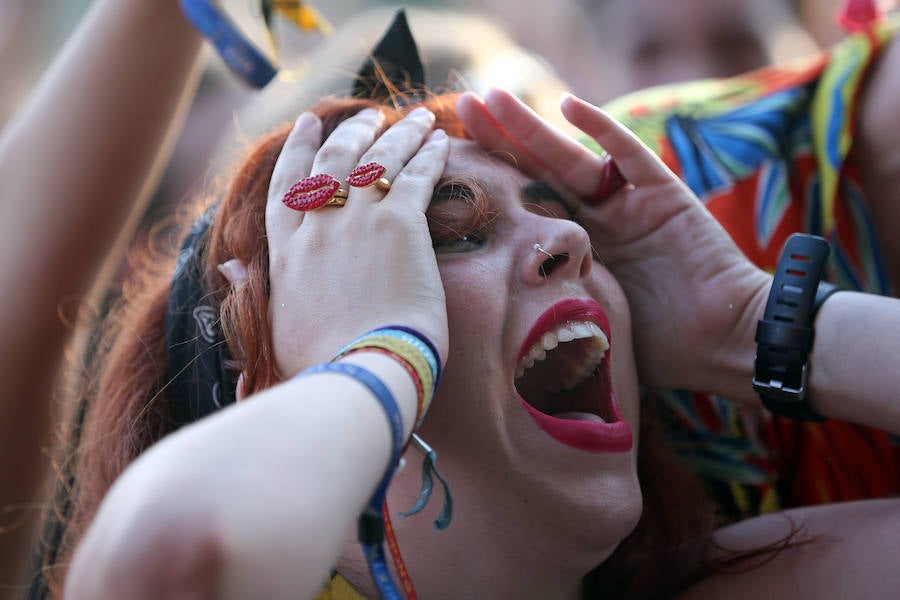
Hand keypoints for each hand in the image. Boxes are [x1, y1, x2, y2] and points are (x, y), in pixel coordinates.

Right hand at [266, 107, 449, 377]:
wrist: (356, 377)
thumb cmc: (318, 368)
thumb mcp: (272, 329)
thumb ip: (255, 292)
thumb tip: (228, 269)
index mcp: (285, 252)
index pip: (288, 184)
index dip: (299, 149)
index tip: (309, 123)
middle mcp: (317, 227)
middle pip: (335, 161)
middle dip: (354, 131)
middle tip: (371, 115)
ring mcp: (358, 221)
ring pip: (379, 159)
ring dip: (401, 133)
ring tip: (418, 117)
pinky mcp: (400, 226)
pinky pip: (417, 175)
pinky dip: (430, 155)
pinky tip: (441, 142)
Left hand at [457, 89, 770, 394]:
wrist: (725, 344)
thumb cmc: (661, 349)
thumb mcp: (586, 328)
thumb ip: (547, 317)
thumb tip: (486, 337)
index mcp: (573, 251)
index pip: (521, 208)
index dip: (487, 183)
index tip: (445, 165)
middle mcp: (595, 220)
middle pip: (536, 172)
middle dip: (498, 140)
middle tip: (458, 107)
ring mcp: (626, 203)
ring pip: (570, 156)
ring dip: (531, 126)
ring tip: (492, 97)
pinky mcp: (663, 193)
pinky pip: (629, 155)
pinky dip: (602, 128)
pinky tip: (569, 103)